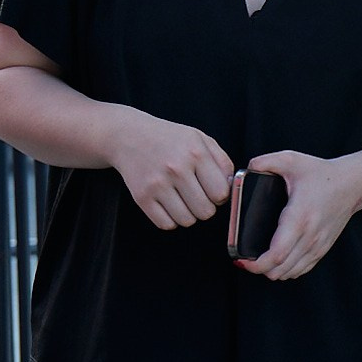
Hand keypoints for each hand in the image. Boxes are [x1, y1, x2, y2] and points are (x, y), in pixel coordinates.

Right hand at [109, 111, 234, 229]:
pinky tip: (169, 204)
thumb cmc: (169, 139)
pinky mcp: (141, 197)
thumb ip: (222, 161)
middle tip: (197, 195)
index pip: (221, 193)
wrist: (129, 136)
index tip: (212, 190)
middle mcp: (176, 169)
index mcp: (195, 153)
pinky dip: (171, 219)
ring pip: (187, 221)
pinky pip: (166, 224)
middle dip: (205, 207)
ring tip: (182, 199)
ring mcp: (157, 184)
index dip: (220, 195)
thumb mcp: (200, 139)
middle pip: (205, 211)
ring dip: (188, 214)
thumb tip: (232, 186)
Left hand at [237, 150, 361, 280]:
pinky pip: (301, 270)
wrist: (352, 185)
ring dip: (271, 271)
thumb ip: (267, 161)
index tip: (241, 260)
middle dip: (258, 269)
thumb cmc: (321, 173)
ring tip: (259, 261)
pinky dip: (286, 270)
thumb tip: (248, 168)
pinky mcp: (322, 249)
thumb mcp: (292, 160)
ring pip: (289, 273)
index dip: (256, 264)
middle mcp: (309, 235)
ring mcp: (317, 245)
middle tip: (244, 259)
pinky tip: (277, 262)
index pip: (277, 253)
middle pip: (280, 268)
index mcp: (299, 216)